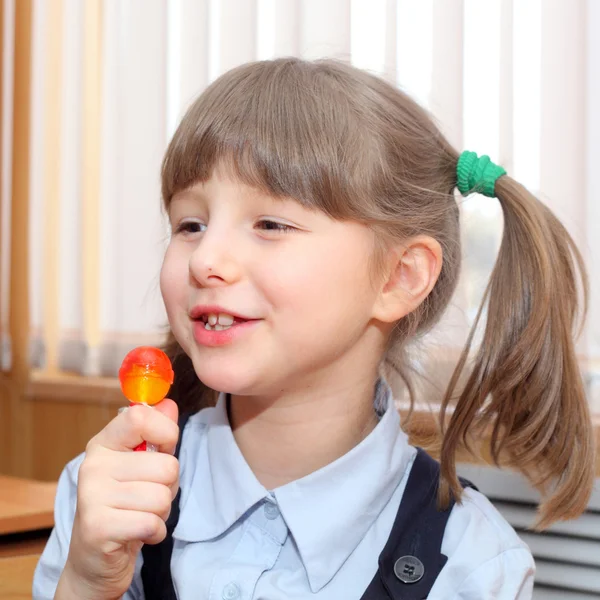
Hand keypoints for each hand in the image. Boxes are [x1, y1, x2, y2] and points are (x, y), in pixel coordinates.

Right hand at [55, 399, 178, 599]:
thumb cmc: (125, 505)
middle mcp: (94, 465)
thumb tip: (169, 404)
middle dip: (168, 486)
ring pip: (162, 496)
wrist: (95, 559)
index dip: (166, 433)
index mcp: (104, 443)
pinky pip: (152, 522)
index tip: (162, 450)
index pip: (140, 416)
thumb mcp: (142, 464)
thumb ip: (157, 433)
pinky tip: (138, 532)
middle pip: (167, 466)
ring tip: (140, 514)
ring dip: (161, 511)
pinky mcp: (97, 527)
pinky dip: (155, 532)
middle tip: (147, 497)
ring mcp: (92, 495)